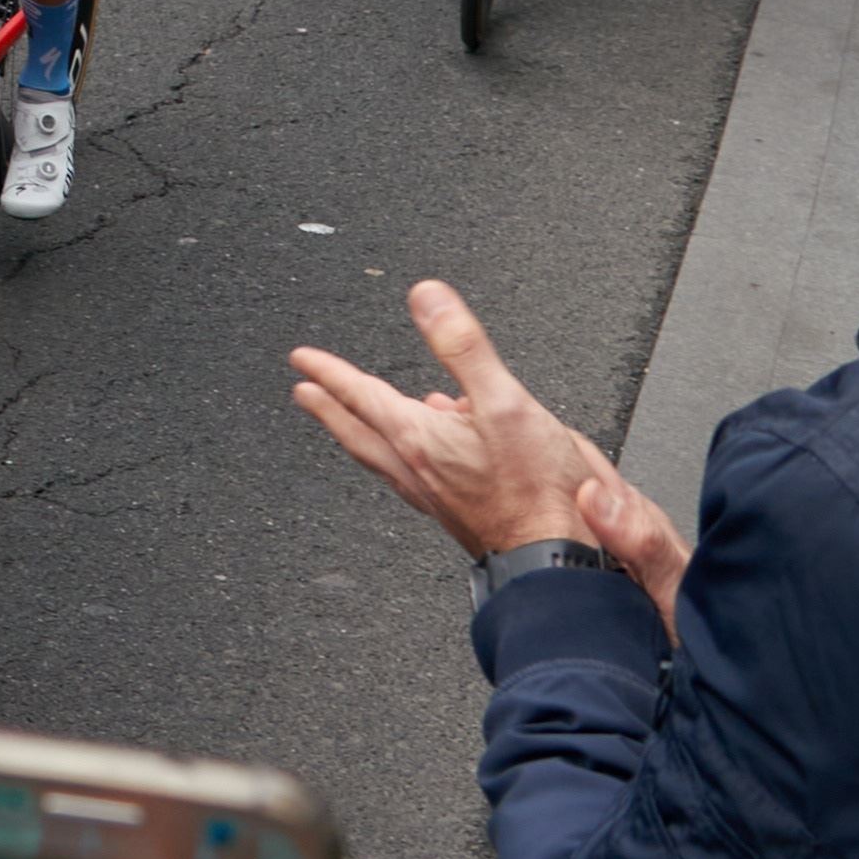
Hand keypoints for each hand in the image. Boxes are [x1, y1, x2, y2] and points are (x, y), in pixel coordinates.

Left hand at [291, 274, 657, 565]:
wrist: (557, 561)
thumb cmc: (537, 492)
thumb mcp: (504, 401)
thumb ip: (463, 347)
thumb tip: (426, 297)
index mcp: (421, 441)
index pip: (362, 398)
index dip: (331, 373)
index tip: (301, 360)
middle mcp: (418, 472)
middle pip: (360, 433)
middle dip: (330, 409)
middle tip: (304, 393)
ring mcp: (436, 498)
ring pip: (383, 459)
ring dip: (360, 435)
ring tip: (350, 422)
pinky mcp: (458, 515)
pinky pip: (413, 477)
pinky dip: (403, 457)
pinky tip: (428, 453)